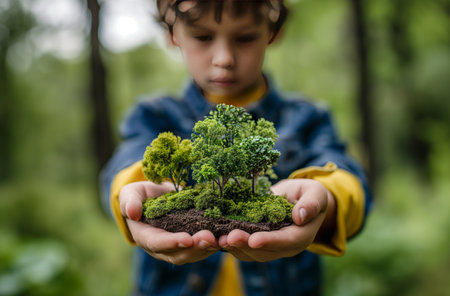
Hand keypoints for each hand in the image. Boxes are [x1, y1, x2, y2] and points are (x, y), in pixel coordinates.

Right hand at [119, 181, 218, 264]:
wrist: (154, 197)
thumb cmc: (140, 196)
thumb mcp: (131, 193)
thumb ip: (130, 201)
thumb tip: (133, 212)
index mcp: (144, 236)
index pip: (157, 243)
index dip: (171, 243)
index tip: (187, 239)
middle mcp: (160, 247)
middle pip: (177, 254)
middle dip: (194, 248)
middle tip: (209, 238)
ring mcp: (176, 248)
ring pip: (192, 254)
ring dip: (207, 248)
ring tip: (220, 239)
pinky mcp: (189, 243)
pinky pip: (201, 249)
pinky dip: (213, 245)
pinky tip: (224, 238)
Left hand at [218, 179, 335, 261]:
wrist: (300, 199)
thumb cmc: (309, 194)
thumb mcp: (315, 194)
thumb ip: (311, 204)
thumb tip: (300, 216)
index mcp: (301, 236)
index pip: (286, 241)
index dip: (270, 241)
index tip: (254, 240)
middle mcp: (284, 246)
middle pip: (264, 251)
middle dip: (245, 245)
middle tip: (228, 238)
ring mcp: (270, 246)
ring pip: (250, 252)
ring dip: (234, 246)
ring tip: (217, 238)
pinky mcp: (257, 241)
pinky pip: (243, 246)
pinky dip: (229, 243)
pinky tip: (216, 235)